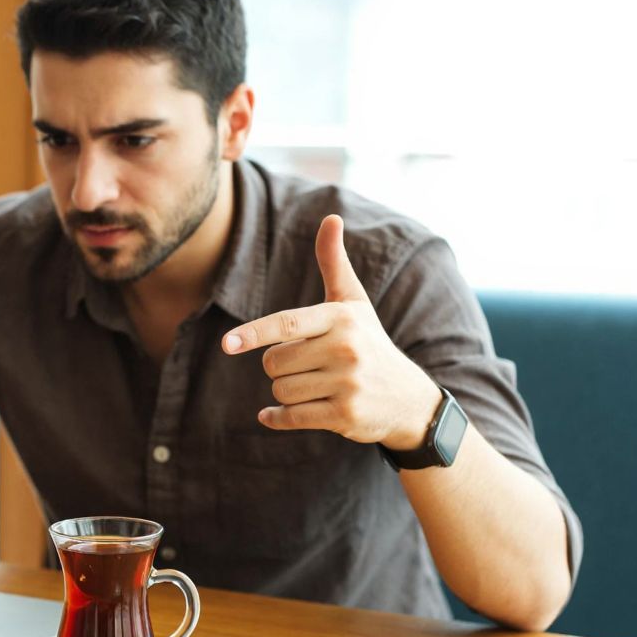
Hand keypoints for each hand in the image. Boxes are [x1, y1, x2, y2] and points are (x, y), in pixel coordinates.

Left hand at [221, 214, 440, 449]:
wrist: (409, 400)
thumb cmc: (370, 344)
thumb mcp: (354, 303)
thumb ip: (335, 263)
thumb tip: (331, 218)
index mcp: (341, 318)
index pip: (287, 324)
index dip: (253, 333)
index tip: (227, 344)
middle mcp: (345, 348)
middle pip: (274, 362)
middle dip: (279, 366)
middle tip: (307, 367)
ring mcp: (347, 384)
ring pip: (281, 390)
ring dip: (286, 392)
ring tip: (314, 387)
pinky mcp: (345, 415)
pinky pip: (290, 417)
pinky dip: (276, 418)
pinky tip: (274, 415)